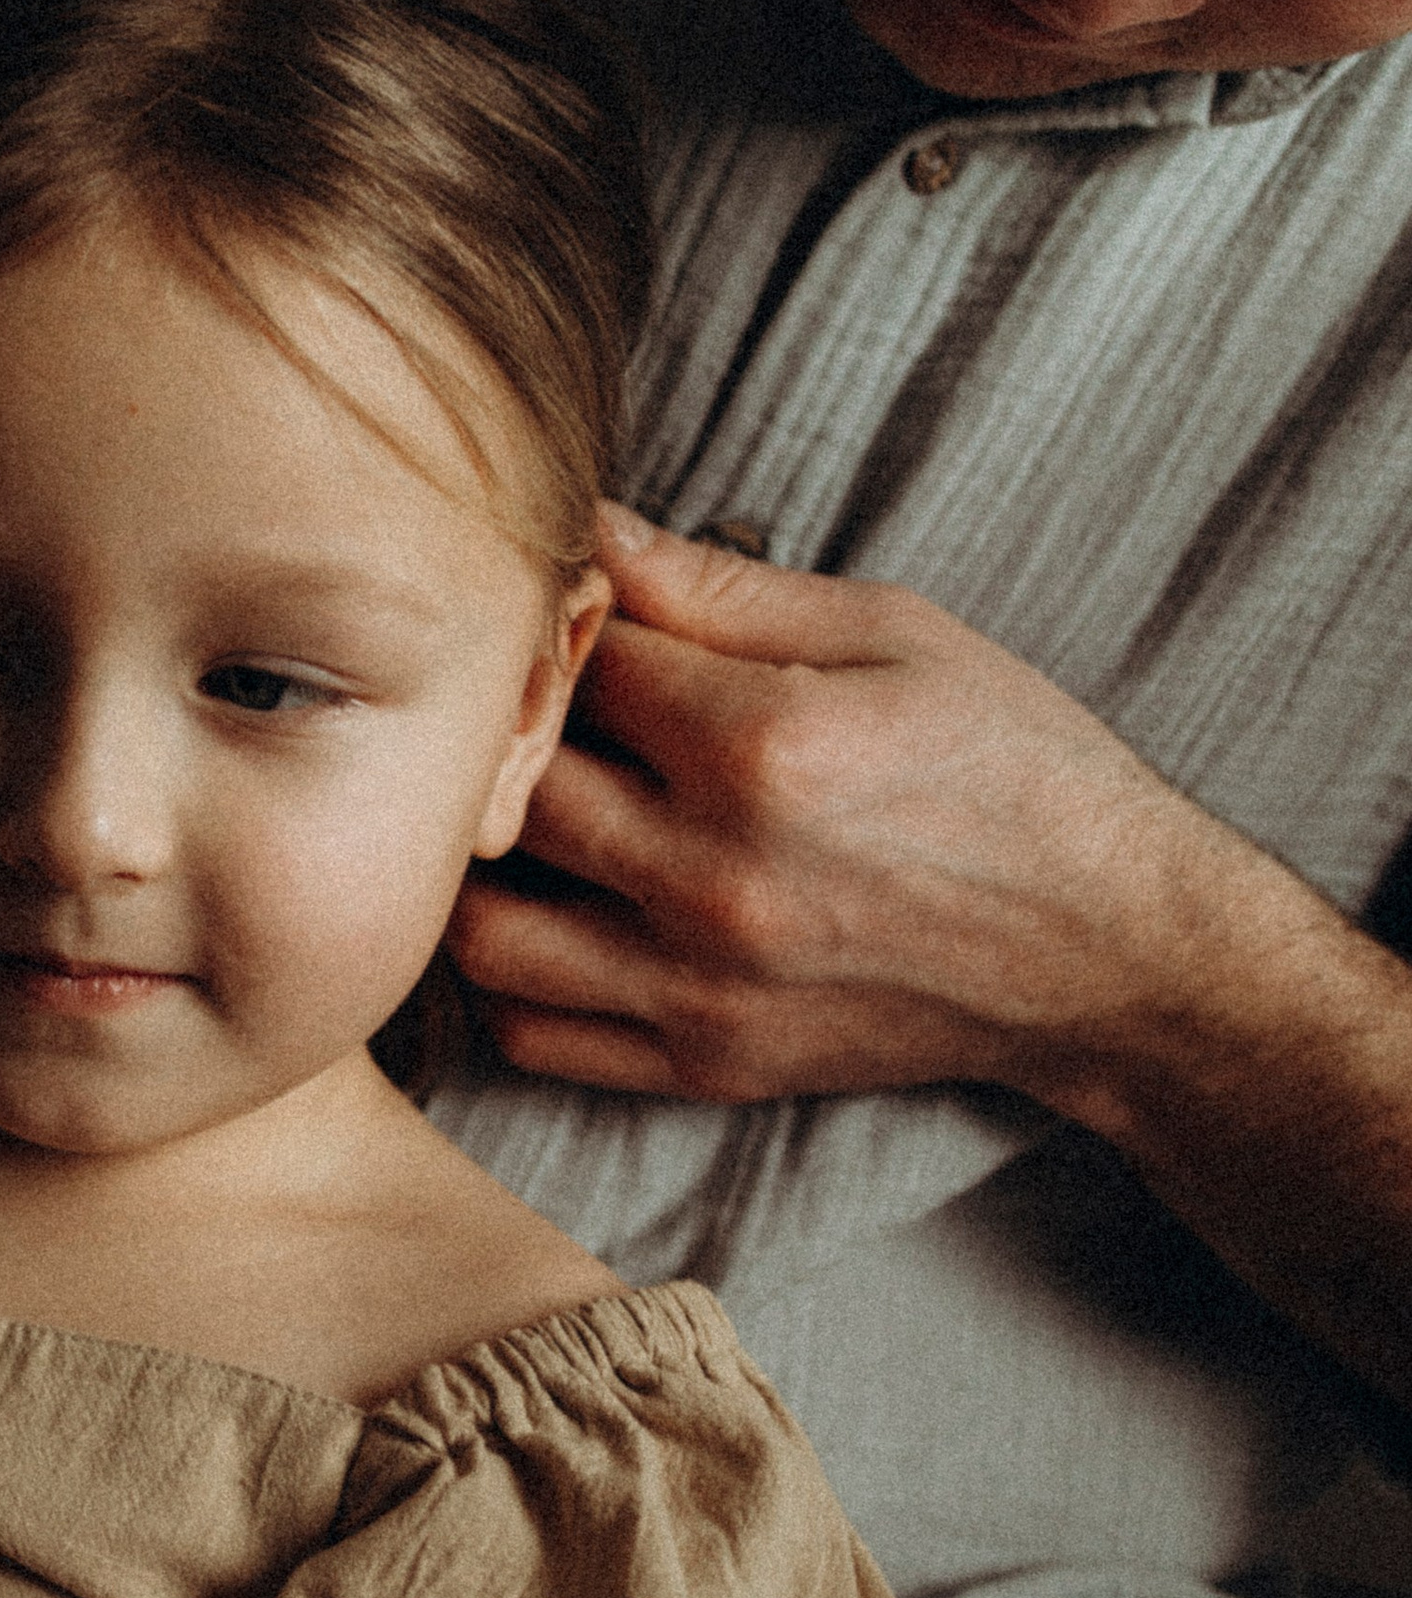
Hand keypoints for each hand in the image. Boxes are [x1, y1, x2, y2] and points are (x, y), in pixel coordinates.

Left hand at [449, 503, 1260, 1113]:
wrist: (1114, 952)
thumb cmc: (1018, 773)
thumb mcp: (897, 634)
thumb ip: (726, 589)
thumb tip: (591, 533)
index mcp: (764, 747)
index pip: (579, 657)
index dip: (568, 621)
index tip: (587, 614)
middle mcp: (716, 877)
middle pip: (516, 784)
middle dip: (517, 729)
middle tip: (549, 706)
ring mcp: (703, 984)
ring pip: (488, 924)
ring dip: (482, 862)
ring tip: (528, 813)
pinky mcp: (707, 1064)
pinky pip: (535, 1031)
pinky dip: (508, 974)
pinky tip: (548, 910)